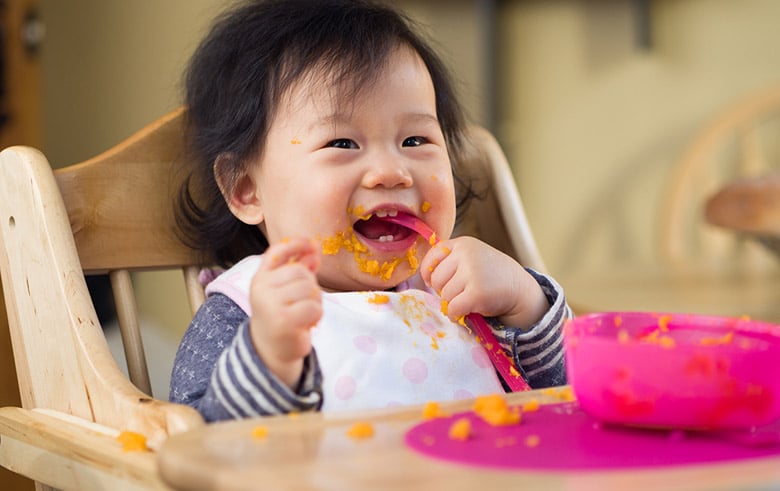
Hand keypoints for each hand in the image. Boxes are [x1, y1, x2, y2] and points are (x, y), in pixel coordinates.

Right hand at [249, 238, 321, 388]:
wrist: (271, 349)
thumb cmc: (281, 314)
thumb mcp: (286, 290)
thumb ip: (299, 269)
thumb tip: (314, 250)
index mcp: (261, 278)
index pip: (277, 252)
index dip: (297, 244)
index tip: (313, 244)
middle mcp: (261, 288)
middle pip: (301, 272)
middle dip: (311, 286)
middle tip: (305, 302)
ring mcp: (271, 304)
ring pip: (310, 289)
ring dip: (315, 302)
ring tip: (304, 313)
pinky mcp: (284, 321)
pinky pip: (314, 307)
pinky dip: (316, 316)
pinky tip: (306, 323)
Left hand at [419, 236, 548, 327]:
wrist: (519, 289)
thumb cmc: (491, 276)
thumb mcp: (472, 258)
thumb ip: (450, 261)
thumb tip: (425, 277)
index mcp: (463, 243)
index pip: (433, 256)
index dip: (429, 272)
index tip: (434, 282)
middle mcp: (467, 254)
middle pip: (437, 279)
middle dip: (443, 290)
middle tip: (459, 293)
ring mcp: (472, 272)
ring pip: (444, 295)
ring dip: (452, 303)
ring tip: (468, 300)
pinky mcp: (477, 292)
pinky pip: (453, 308)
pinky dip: (455, 314)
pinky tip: (465, 312)